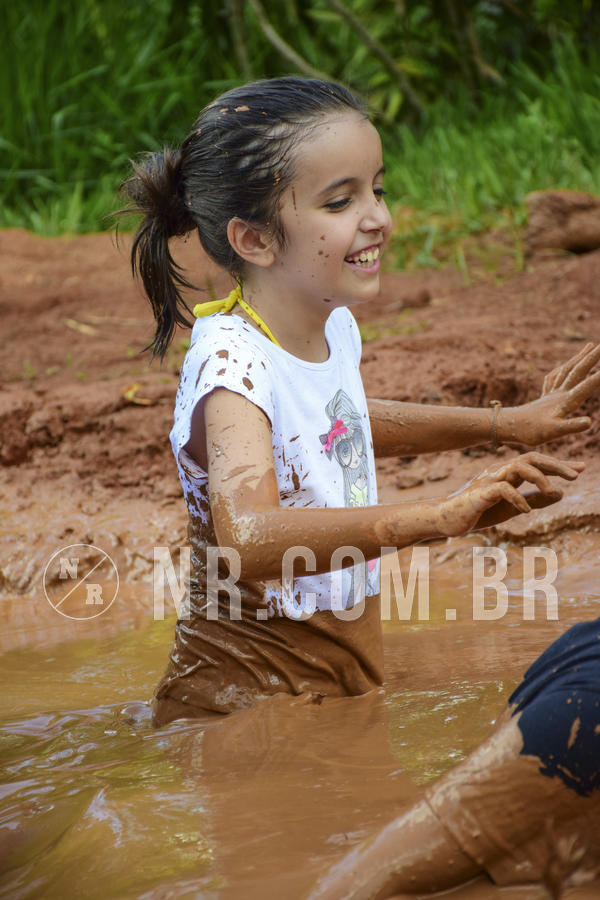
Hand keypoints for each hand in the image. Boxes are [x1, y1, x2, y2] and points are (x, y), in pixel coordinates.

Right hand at [436, 452, 583, 536]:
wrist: (445, 518)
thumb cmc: (477, 512)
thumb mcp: (513, 507)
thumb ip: (535, 499)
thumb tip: (561, 493)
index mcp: (507, 473)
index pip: (536, 462)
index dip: (558, 465)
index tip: (580, 469)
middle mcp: (499, 471)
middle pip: (531, 458)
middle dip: (555, 464)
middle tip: (575, 474)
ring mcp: (488, 480)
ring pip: (518, 467)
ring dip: (538, 477)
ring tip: (549, 491)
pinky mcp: (480, 494)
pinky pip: (503, 489)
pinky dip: (518, 498)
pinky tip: (526, 509)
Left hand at [505, 343, 599, 445]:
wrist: (505, 427)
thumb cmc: (530, 432)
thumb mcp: (554, 432)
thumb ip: (572, 426)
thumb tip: (589, 421)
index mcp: (565, 400)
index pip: (587, 385)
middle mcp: (559, 393)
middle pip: (578, 371)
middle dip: (592, 357)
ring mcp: (550, 395)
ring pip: (567, 371)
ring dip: (580, 358)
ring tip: (589, 346)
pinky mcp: (543, 399)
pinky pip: (554, 380)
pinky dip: (561, 371)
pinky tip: (560, 370)